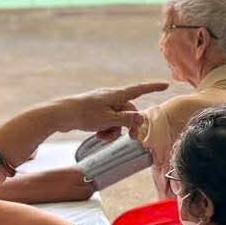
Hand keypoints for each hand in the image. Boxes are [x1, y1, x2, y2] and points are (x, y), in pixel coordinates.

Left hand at [42, 81, 165, 135]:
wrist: (60, 114)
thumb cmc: (84, 114)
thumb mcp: (109, 120)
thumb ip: (126, 119)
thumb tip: (141, 118)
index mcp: (116, 95)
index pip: (139, 90)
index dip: (153, 87)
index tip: (165, 85)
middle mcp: (110, 97)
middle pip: (128, 110)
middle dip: (129, 125)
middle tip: (131, 139)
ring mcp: (102, 104)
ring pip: (117, 118)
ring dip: (115, 130)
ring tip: (104, 137)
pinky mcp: (94, 111)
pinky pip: (107, 120)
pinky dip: (106, 129)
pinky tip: (98, 135)